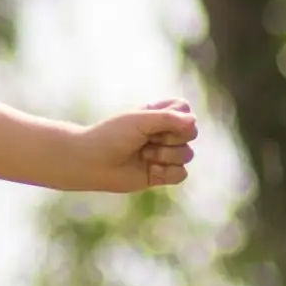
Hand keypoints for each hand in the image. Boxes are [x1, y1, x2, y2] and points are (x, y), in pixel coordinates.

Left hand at [79, 99, 198, 190]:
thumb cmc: (111, 136)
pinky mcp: (161, 174)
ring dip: (165, 155)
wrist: (91, 162)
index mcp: (159, 114)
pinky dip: (166, 173)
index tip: (154, 121)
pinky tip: (149, 170)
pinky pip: (181, 174)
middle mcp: (164, 133)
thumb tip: (194, 122)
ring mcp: (164, 154)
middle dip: (169, 138)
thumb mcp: (140, 120)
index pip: (186, 111)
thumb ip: (169, 118)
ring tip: (143, 155)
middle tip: (146, 139)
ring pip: (187, 154)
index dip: (177, 117)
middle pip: (191, 133)